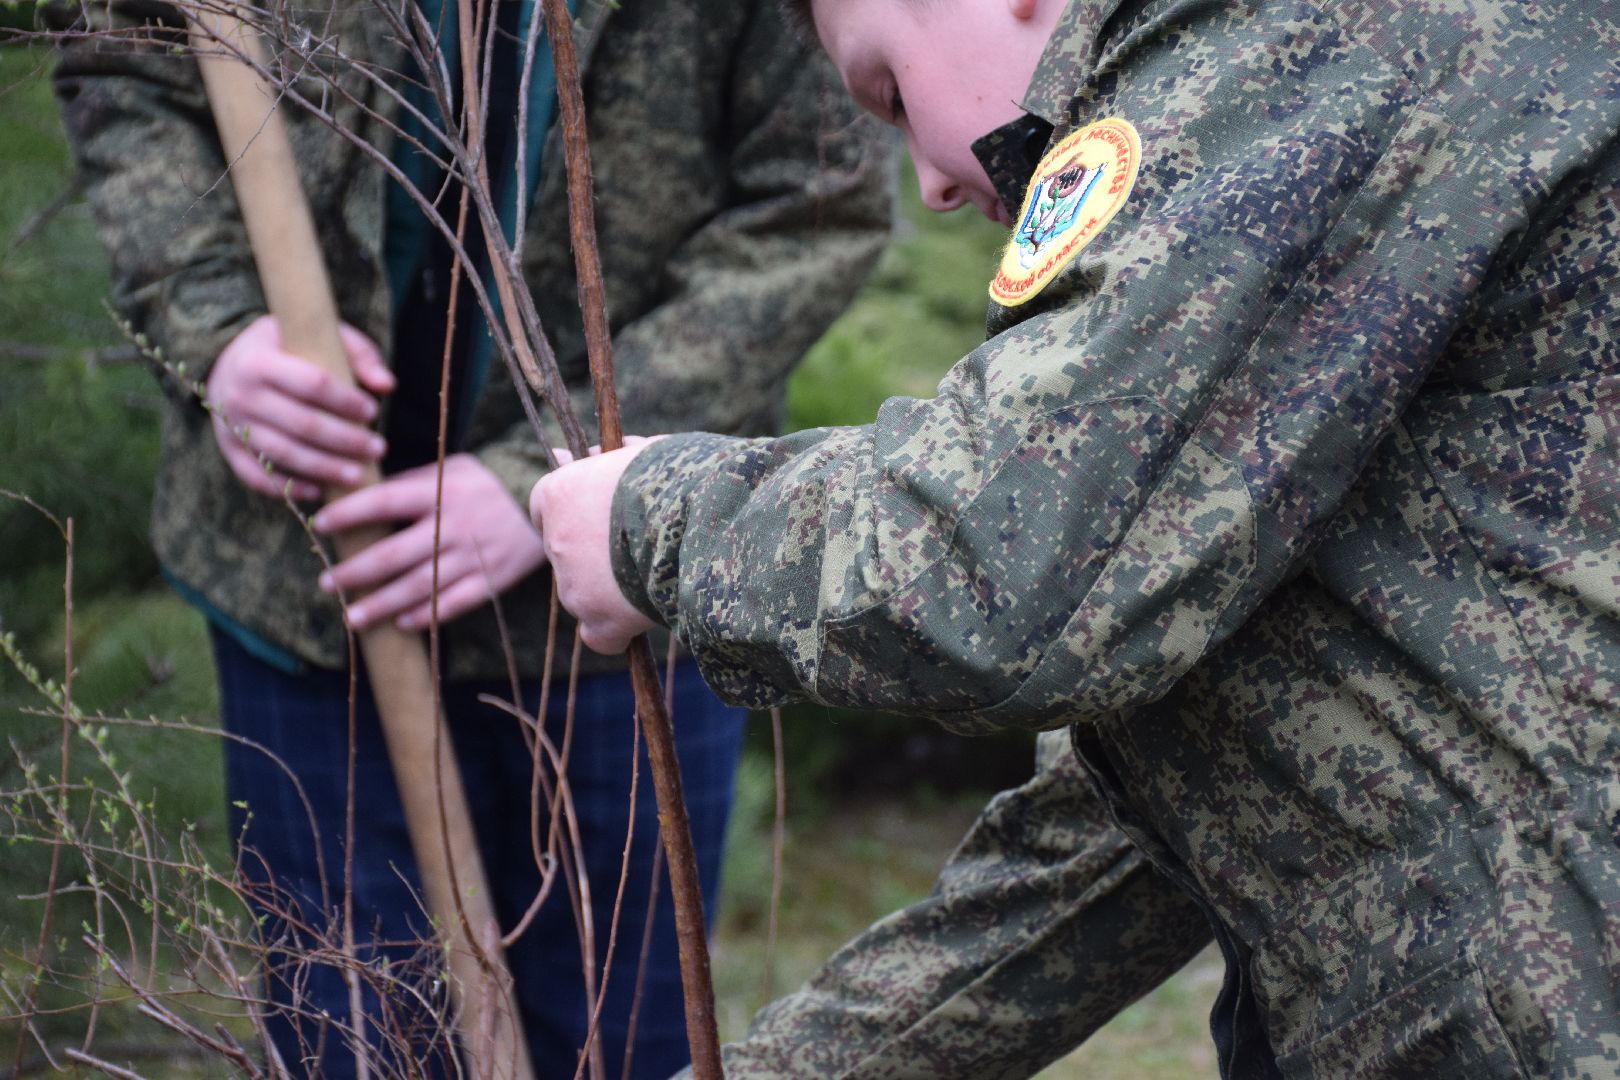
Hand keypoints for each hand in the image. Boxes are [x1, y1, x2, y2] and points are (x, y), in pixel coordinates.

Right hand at [207, 314, 394, 499]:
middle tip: (379, 448)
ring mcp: (230, 426)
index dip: (346, 401)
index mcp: (259, 361)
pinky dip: (289, 488)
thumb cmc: (287, 348)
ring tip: (358, 475)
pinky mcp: (229, 450)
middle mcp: (239, 395)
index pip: (312, 384)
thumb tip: (387, 385)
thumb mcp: (317, 337)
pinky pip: (258, 476)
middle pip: (302, 424)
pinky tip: (320, 491)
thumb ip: (357, 354)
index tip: (373, 411)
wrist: (231, 362)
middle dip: (345, 440)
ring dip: (324, 468)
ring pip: (283, 454)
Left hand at [313, 454, 545, 630]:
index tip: (322, 524)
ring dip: (381, 604)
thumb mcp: (452, 468)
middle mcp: (454, 526)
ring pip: (419, 587)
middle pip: (394, 556)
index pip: (385, 502)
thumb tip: (362, 495)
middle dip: (355, 572)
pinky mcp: (492, 579)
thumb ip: (411, 483)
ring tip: (352, 617)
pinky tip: (401, 623)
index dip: (350, 513)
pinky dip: (426, 615)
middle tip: (326, 583)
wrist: (549, 502)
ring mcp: (473, 556)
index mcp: (441, 492)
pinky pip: (454, 603)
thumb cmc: (490, 482)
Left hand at [529, 439, 658, 654]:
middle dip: (594, 554)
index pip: (545, 510)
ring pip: (584, 595)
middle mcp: (556, 541)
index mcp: (558, 494)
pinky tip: (639, 623)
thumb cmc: (677, 476)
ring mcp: (575, 585)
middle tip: (638, 547)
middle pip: (566, 554)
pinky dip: (617, 634)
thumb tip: (578, 454)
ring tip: (656, 576)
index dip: (574, 514)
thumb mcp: (639, 453)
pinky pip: (601, 637)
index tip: (600, 517)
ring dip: (612, 590)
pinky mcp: (601, 619)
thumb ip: (605, 458)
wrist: (701, 517)